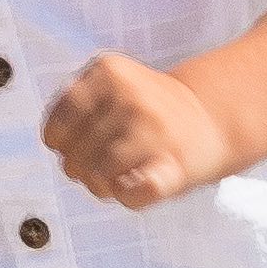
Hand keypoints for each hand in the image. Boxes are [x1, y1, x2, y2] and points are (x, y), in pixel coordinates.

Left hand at [41, 51, 238, 210]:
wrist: (211, 117)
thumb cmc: (147, 111)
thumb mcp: (110, 85)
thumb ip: (72, 105)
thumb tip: (55, 142)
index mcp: (109, 71)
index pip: (58, 123)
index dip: (59, 142)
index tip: (73, 143)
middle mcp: (132, 96)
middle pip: (75, 155)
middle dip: (79, 168)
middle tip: (100, 162)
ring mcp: (155, 131)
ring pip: (99, 177)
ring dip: (101, 186)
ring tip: (116, 175)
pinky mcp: (174, 166)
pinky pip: (134, 193)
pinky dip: (128, 196)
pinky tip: (135, 186)